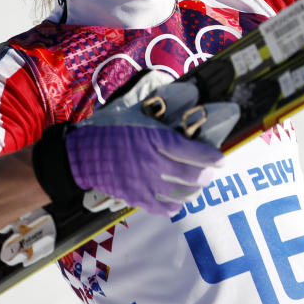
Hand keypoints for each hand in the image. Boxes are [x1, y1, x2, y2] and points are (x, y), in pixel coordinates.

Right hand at [33, 71, 236, 215]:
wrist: (82, 155)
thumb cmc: (110, 130)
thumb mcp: (135, 112)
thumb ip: (159, 108)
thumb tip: (185, 95)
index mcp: (155, 139)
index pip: (192, 151)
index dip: (211, 157)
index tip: (221, 158)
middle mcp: (154, 163)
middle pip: (192, 175)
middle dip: (206, 174)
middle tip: (211, 171)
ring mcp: (145, 184)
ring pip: (182, 194)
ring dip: (194, 190)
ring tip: (197, 184)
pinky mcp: (137, 198)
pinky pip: (164, 208)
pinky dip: (175, 205)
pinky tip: (178, 199)